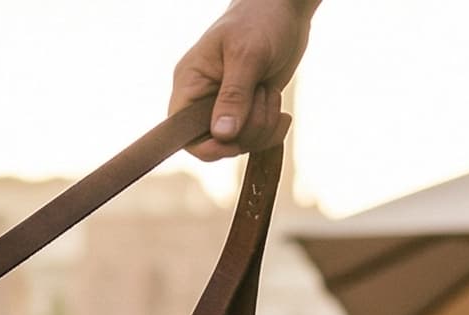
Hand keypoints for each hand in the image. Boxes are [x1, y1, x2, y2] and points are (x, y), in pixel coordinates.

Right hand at [170, 0, 310, 161]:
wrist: (285, 9)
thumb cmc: (260, 21)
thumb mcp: (247, 56)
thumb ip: (234, 96)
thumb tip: (222, 134)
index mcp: (190, 85)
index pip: (183, 133)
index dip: (207, 146)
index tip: (234, 139)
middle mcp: (204, 100)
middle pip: (217, 143)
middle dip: (247, 129)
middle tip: (263, 95)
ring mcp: (227, 107)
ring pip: (240, 143)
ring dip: (263, 125)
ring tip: (270, 93)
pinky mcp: (248, 110)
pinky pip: (256, 138)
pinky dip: (272, 130)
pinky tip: (281, 112)